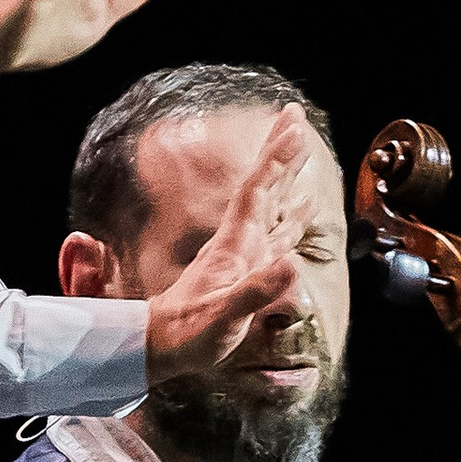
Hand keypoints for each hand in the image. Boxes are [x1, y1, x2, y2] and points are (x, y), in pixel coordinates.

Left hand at [143, 110, 315, 383]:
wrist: (158, 346)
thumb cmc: (189, 336)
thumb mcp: (224, 319)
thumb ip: (256, 291)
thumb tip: (292, 263)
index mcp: (234, 247)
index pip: (257, 192)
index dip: (276, 159)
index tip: (293, 125)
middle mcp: (239, 243)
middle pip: (263, 188)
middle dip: (279, 153)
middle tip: (293, 115)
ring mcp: (242, 256)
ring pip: (270, 207)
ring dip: (285, 179)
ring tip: (301, 153)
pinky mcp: (245, 272)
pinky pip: (275, 235)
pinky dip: (292, 217)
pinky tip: (302, 210)